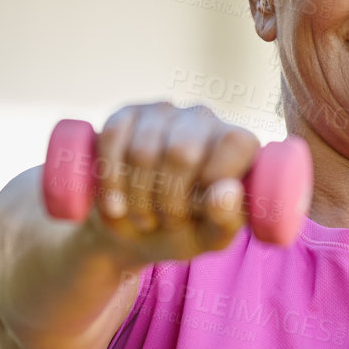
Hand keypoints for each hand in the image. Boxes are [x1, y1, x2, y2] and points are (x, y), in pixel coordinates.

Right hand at [86, 101, 261, 265]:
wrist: (132, 232)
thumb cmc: (183, 231)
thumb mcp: (209, 236)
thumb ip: (226, 220)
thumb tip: (228, 191)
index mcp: (237, 142)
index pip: (233, 146)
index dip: (209, 187)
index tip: (196, 213)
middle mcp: (203, 117)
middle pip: (182, 152)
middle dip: (168, 201)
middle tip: (166, 222)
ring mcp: (163, 112)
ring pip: (143, 151)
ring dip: (138, 198)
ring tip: (144, 217)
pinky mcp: (125, 115)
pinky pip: (113, 139)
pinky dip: (111, 180)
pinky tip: (115, 204)